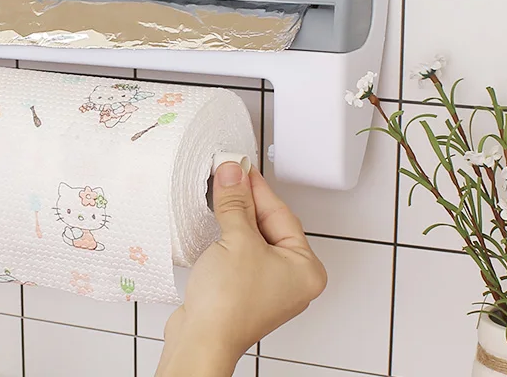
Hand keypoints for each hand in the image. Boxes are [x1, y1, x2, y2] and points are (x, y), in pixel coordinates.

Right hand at [158, 163, 326, 375]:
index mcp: (305, 268)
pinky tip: (216, 220)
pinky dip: (228, 234)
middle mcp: (291, 279)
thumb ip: (235, 201)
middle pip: (268, 224)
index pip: (281, 214)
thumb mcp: (236, 239)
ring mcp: (267, 286)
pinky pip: (241, 251)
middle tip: (227, 173)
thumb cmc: (229, 304)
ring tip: (220, 191)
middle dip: (246, 199)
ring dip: (235, 215)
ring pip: (253, 237)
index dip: (257, 186)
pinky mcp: (245, 289)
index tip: (240, 165)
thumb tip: (233, 172)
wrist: (201, 340)